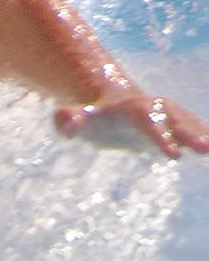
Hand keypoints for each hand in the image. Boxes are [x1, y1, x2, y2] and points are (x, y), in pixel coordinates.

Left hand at [55, 94, 208, 158]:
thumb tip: (65, 123)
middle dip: (190, 133)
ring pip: (189, 124)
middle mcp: (155, 108)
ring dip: (204, 135)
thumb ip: (69, 119)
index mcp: (131, 108)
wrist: (112, 103)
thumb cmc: (95, 116)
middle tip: (206, 149)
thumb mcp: (79, 118)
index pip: (146, 123)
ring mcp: (168, 115)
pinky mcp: (178, 125)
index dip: (159, 138)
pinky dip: (207, 135)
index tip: (174, 157)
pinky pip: (197, 129)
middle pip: (173, 120)